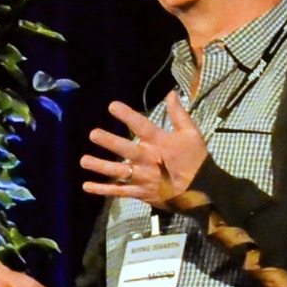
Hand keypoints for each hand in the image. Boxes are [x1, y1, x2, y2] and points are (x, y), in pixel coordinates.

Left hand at [80, 92, 207, 209]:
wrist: (202, 191)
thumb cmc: (196, 160)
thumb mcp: (191, 134)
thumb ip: (179, 114)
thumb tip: (170, 93)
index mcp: (160, 143)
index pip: (142, 126)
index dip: (127, 116)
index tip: (112, 106)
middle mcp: (148, 159)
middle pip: (126, 149)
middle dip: (109, 141)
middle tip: (93, 134)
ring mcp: (143, 178)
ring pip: (119, 171)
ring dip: (100, 166)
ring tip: (84, 160)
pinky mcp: (140, 193)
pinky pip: (119, 191)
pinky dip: (103, 190)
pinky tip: (87, 186)